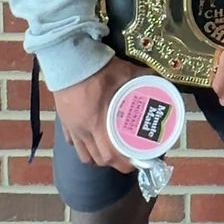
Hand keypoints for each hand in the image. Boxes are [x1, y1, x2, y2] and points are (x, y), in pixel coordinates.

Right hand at [53, 56, 146, 172]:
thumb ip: (142, 75)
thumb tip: (160, 77)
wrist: (66, 59)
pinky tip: (92, 138)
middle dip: (114, 162)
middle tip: (128, 156)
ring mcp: (71, 127)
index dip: (123, 164)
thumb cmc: (96, 68)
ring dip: (98, 157)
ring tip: (111, 150)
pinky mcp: (63, 121)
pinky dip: (83, 146)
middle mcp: (83, 131)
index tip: (136, 164)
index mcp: (97, 123)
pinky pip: (72, 142)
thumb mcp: (123, 71)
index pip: (110, 155)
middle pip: (98, 159)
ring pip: (84, 154)